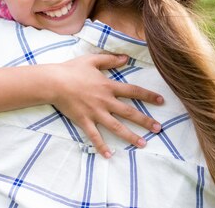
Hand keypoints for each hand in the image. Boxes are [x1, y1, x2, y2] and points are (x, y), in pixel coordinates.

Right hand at [49, 54, 163, 158]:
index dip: (148, 96)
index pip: (133, 91)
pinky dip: (101, 146)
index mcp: (108, 86)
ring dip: (130, 136)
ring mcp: (95, 112)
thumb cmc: (71, 69)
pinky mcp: (84, 121)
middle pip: (129, 112)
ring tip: (143, 144)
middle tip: (158, 128)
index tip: (161, 101)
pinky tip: (109, 156)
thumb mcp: (92, 60)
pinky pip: (94, 136)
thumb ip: (110, 59)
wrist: (54, 82)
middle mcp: (105, 101)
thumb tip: (126, 58)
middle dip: (145, 120)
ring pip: (116, 126)